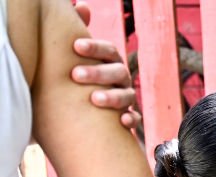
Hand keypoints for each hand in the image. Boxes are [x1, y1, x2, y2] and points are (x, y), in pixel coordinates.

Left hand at [72, 2, 139, 130]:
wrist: (90, 108)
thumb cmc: (83, 75)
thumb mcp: (81, 55)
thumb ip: (81, 31)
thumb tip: (82, 5)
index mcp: (111, 61)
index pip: (108, 50)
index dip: (94, 47)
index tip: (76, 46)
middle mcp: (122, 78)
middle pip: (117, 72)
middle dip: (97, 73)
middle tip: (75, 75)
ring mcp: (127, 98)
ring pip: (127, 96)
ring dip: (112, 97)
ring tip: (94, 99)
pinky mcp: (129, 118)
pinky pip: (136, 119)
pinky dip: (132, 121)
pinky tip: (123, 122)